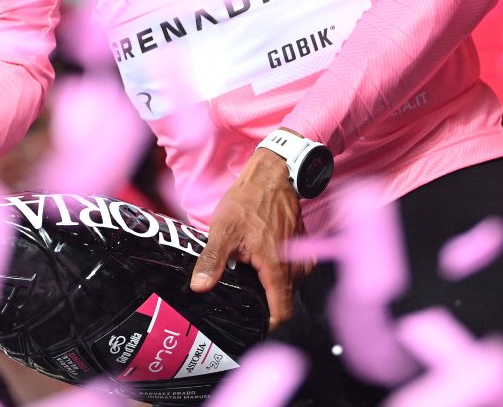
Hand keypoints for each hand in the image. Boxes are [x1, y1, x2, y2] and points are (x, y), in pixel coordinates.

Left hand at [189, 147, 306, 329]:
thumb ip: (212, 260)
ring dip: (272, 289)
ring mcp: (301, 259)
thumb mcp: (223, 230)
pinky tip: (261, 265)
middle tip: (241, 296)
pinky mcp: (303, 251)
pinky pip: (293, 275)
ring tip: (249, 278)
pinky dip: (279, 276)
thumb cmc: (248, 201)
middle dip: (264, 304)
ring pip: (289, 288)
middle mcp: (295, 266)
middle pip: (283, 301)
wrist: (272, 177)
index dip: (267, 324)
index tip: (251, 325)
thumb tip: (198, 287)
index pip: (281, 312)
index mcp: (276, 267)